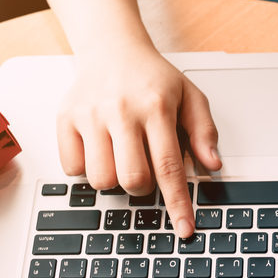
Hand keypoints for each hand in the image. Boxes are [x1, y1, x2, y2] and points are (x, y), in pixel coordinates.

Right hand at [57, 46, 220, 238]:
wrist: (112, 48)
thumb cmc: (152, 78)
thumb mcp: (189, 96)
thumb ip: (204, 131)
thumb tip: (212, 165)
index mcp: (156, 106)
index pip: (169, 166)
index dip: (177, 203)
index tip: (184, 229)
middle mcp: (121, 110)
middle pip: (132, 179)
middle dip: (143, 186)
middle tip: (144, 166)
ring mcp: (89, 115)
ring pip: (101, 180)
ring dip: (114, 179)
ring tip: (120, 154)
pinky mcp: (65, 119)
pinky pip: (73, 169)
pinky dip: (86, 169)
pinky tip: (98, 148)